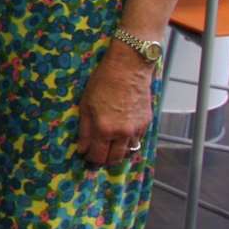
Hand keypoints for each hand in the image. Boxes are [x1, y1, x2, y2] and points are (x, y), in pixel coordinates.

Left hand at [75, 47, 155, 166]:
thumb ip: (84, 130)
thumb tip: (82, 148)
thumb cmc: (103, 82)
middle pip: (114, 159)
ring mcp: (137, 129)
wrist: (128, 69)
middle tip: (96, 154)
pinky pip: (137, 140)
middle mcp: (122, 133)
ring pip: (127, 152)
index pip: (97, 156)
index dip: (90, 158)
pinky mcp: (146, 124)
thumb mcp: (85, 105)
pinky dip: (129, 141)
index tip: (85, 155)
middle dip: (104, 159)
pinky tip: (121, 134)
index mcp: (104, 129)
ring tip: (108, 146)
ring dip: (117, 152)